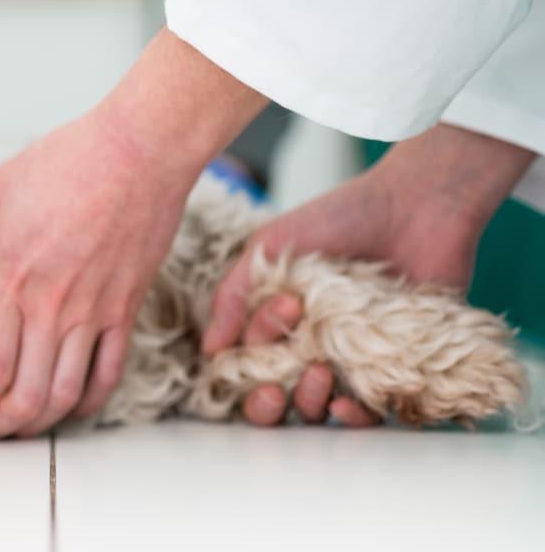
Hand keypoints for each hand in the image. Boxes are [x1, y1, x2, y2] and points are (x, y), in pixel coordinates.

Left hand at [0, 29, 265, 439]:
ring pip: (64, 396)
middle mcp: (48, 305)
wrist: (140, 148)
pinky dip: (88, 402)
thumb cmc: (68, 160)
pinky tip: (70, 407)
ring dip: (36, 425)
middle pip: (22, 397)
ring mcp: (92, 312)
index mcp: (8, 278)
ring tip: (15, 430)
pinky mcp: (126, 308)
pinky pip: (108, 373)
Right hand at [206, 124, 533, 426]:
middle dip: (264, 404)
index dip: (246, 361)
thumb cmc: (338, 218)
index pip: (246, 362)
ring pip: (316, 409)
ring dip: (308, 404)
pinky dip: (354, 418)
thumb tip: (209, 350)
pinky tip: (346, 404)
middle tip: (273, 389)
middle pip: (275, 398)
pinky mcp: (393, 368)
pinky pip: (369, 412)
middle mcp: (308, 346)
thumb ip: (231, 295)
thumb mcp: (266, 247)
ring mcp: (349, 360)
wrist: (414, 207)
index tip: (276, 320)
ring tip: (320, 373)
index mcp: (274, 322)